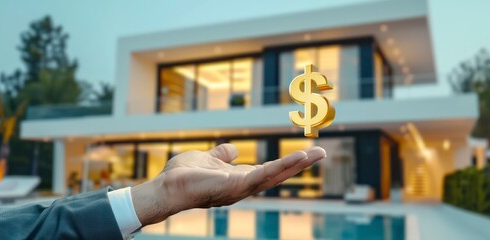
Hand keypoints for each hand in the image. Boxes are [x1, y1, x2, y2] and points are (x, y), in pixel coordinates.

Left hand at [131, 143, 325, 225]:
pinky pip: (264, 174)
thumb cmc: (184, 176)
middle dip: (300, 164)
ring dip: (296, 165)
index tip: (304, 153)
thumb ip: (221, 155)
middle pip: (278, 174)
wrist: (168, 186)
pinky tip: (297, 158)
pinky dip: (282, 166)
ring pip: (276, 175)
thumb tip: (233, 150)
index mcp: (239, 179)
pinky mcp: (237, 185)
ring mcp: (242, 188)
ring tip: (316, 154)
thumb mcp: (208, 159)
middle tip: (322, 153)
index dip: (286, 163)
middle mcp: (245, 186)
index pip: (269, 170)